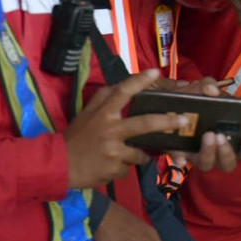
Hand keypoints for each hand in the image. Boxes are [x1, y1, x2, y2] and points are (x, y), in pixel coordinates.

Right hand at [63, 69, 188, 188]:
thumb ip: (103, 100)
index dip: (139, 81)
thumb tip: (118, 85)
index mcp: (103, 114)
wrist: (57, 166)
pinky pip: (129, 167)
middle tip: (183, 120)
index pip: (122, 92)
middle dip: (168, 122)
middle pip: (145, 124)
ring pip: (140, 152)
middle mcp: (110, 130)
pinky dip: (124, 167)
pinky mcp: (114, 168)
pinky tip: (110, 166)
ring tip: (126, 155)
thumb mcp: (86, 114)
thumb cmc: (75, 138)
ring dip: (139, 155)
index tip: (155, 71)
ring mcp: (113, 151)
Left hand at [154, 77, 240, 170]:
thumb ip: (207, 85)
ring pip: (207, 164)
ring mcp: (197, 155)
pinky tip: (181, 157)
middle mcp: (215, 151)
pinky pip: (181, 160)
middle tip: (220, 136)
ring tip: (207, 136)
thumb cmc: (192, 101)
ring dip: (209, 153)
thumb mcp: (200, 90)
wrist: (165, 106)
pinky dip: (182, 159)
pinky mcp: (179, 153)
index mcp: (226, 138)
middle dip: (226, 152)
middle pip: (227, 163)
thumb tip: (213, 91)